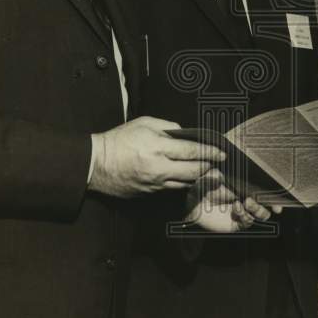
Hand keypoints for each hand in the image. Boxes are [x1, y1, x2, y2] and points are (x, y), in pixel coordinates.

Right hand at [88, 117, 223, 197]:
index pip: (191, 151)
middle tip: (221, 165)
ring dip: (201, 179)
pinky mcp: (149, 193)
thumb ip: (168, 127)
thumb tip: (185, 134)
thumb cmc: (119, 139)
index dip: (209, 152)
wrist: (95, 164)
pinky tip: (191, 180)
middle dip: (210, 167)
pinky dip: (184, 185)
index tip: (221, 152)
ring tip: (213, 175)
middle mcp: (158, 168)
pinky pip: (172, 189)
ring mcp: (154, 184)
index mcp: (157, 147)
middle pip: (193, 171)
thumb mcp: (144, 123)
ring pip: (185, 184)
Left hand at [186, 169, 282, 232]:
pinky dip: (245, 215)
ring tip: (246, 202)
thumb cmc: (203, 185)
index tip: (280, 190)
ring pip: (262, 214)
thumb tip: (225, 156)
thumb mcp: (212, 172)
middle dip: (270, 203)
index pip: (265, 187)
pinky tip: (236, 208)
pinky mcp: (237, 223)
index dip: (275, 189)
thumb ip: (221, 165)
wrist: (192, 204)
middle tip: (260, 198)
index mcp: (246, 185)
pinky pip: (248, 222)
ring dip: (257, 209)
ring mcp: (244, 211)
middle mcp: (248, 198)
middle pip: (269, 203)